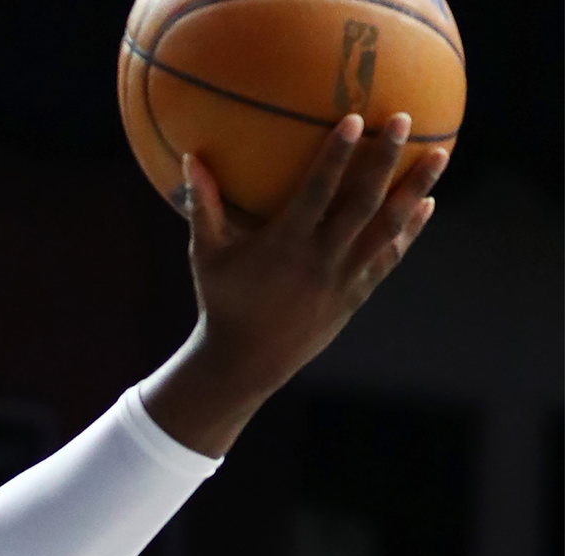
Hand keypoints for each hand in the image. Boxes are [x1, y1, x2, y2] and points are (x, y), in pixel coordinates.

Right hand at [193, 113, 443, 394]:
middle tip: (403, 119)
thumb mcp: (205, 255)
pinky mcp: (356, 294)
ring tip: (441, 154)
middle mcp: (321, 258)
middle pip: (363, 202)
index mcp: (285, 245)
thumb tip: (189, 159)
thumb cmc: (222, 301)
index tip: (354, 119)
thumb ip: (203, 206)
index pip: (317, 192)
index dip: (336, 156)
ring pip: (388, 227)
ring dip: (416, 189)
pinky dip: (410, 231)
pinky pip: (390, 257)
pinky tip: (427, 205)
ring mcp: (344, 277)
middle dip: (386, 158)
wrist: (246, 362)